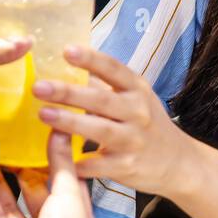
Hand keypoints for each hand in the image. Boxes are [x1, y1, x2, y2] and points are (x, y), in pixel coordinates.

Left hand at [32, 45, 190, 197]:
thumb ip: (107, 84)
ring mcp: (133, 140)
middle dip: (68, 93)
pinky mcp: (127, 166)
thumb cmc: (147, 123)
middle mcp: (137, 112)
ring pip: (99, 130)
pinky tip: (59, 159)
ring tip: (43, 114)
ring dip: (69, 123)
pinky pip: (98, 165)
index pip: (113, 69)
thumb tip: (70, 61)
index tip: (66, 51)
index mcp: (137, 89)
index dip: (90, 59)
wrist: (178, 163)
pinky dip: (79, 163)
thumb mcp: (135, 97)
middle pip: (100, 100)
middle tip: (39, 87)